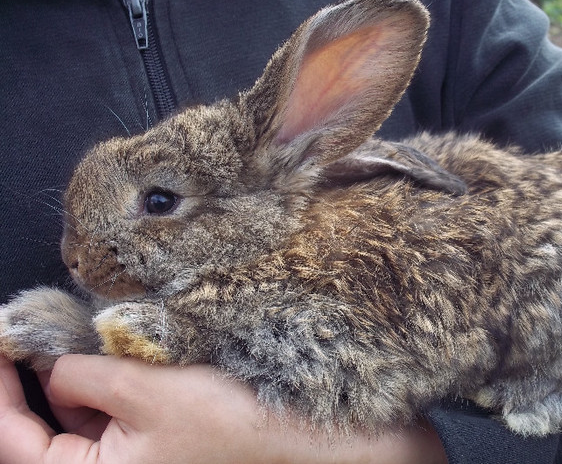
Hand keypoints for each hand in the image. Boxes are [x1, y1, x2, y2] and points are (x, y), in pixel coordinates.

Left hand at [0, 355, 447, 463]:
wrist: (313, 440)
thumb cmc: (238, 424)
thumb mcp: (149, 390)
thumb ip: (86, 374)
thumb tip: (55, 363)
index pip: (11, 440)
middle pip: (40, 434)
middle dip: (29, 381)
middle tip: (24, 333)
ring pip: (79, 424)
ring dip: (70, 379)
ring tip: (67, 334)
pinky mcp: (163, 447)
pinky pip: (114, 419)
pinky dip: (104, 385)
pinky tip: (111, 352)